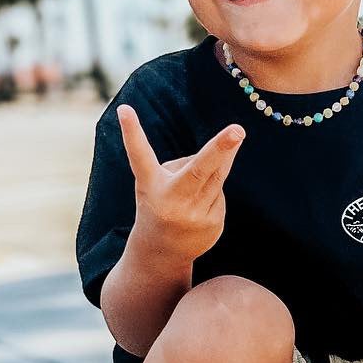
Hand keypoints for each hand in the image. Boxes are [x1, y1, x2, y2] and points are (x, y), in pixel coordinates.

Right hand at [117, 104, 243, 263]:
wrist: (161, 252)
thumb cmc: (159, 203)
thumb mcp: (157, 182)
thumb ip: (185, 164)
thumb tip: (223, 153)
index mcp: (151, 184)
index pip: (140, 155)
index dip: (131, 132)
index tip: (124, 110)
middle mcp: (172, 200)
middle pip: (199, 170)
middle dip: (220, 149)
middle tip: (238, 130)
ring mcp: (194, 215)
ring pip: (217, 175)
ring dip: (221, 159)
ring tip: (208, 166)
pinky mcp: (212, 225)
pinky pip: (219, 192)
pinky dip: (212, 191)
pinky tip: (198, 208)